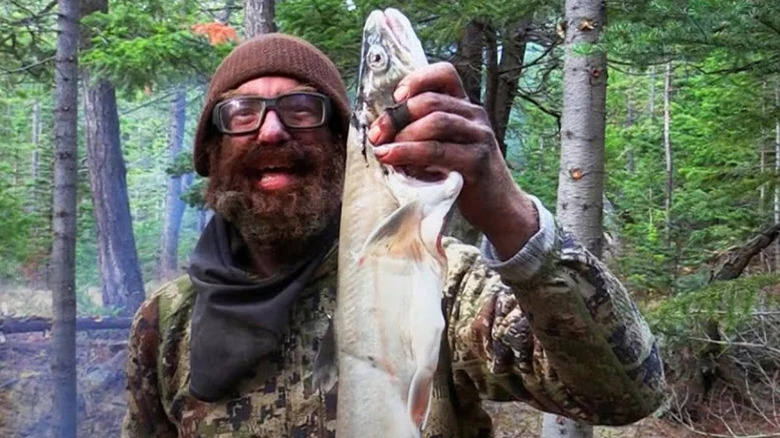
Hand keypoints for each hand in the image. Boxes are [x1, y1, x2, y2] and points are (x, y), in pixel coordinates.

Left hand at [367, 62, 538, 258]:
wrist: (497, 206)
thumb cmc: (463, 174)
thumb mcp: (445, 145)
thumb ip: (422, 132)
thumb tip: (382, 128)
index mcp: (465, 107)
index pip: (445, 74)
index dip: (417, 79)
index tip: (395, 97)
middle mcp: (474, 116)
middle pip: (431, 101)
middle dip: (397, 116)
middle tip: (376, 134)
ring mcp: (479, 137)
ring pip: (435, 122)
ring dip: (402, 136)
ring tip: (382, 150)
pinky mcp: (477, 160)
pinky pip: (438, 151)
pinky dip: (410, 154)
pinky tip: (393, 159)